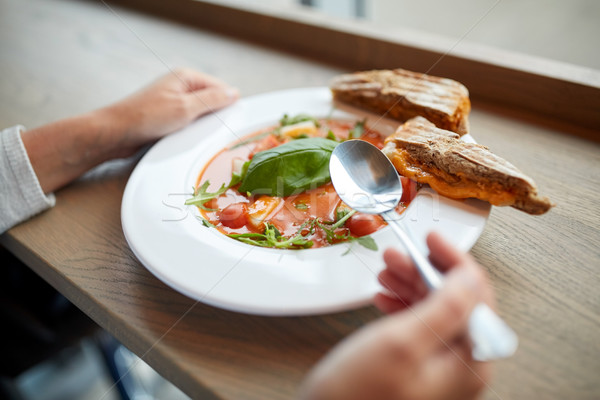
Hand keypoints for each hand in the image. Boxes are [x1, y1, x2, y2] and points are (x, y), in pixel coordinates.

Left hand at [103, 68, 238, 156]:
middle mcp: (179, 86)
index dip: (229, 104)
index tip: (233, 122)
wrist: (115, 133)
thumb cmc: (146, 117)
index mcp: (185, 77)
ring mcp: (172, 100)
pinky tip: (188, 139)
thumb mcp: (185, 108)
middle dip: (215, 116)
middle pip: (211, 100)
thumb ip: (212, 100)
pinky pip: (187, 121)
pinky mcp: (166, 115)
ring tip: (197, 135)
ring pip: (199, 113)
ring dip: (202, 125)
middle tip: (215, 132)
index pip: (220, 87)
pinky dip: (190, 130)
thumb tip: (235, 93)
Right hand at [298, 232, 492, 399]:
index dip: (453, 261)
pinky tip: (383, 297)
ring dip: (410, 285)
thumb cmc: (358, 395)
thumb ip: (444, 308)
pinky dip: (401, 306)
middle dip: (425, 271)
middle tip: (398, 254)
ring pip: (433, 310)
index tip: (430, 238)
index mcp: (468, 362)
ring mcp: (438, 369)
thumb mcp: (402, 343)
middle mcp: (460, 367)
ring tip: (386, 270)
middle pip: (454, 301)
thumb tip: (469, 277)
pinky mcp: (417, 369)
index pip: (476, 296)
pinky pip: (418, 326)